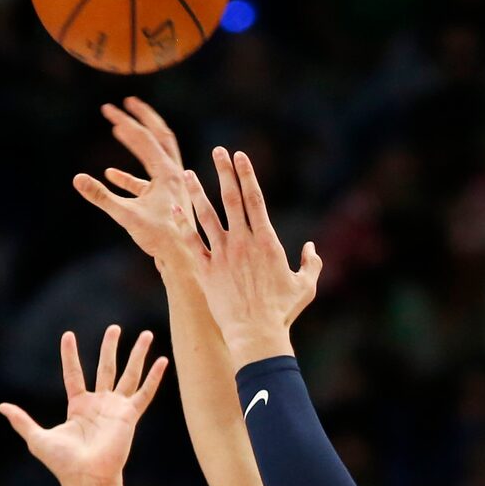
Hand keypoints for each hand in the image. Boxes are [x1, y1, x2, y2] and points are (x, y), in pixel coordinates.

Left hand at [0, 326, 167, 485]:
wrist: (86, 477)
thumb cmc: (63, 463)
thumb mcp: (37, 438)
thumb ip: (21, 420)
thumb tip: (0, 406)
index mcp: (78, 406)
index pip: (74, 374)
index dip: (70, 355)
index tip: (68, 335)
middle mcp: (99, 404)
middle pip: (107, 367)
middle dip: (110, 347)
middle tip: (115, 328)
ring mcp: (116, 408)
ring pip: (129, 374)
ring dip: (137, 354)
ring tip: (147, 334)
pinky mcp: (130, 415)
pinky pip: (144, 393)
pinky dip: (154, 377)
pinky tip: (163, 360)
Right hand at [73, 97, 202, 267]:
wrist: (182, 260)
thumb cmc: (160, 239)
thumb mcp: (126, 215)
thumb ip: (101, 197)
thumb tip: (76, 179)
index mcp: (168, 172)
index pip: (145, 138)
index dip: (125, 123)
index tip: (108, 109)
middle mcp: (174, 174)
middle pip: (159, 136)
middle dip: (142, 118)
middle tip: (127, 101)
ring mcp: (171, 187)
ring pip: (155, 156)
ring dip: (138, 142)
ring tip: (120, 129)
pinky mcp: (165, 201)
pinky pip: (145, 181)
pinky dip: (129, 175)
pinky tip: (110, 174)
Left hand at [184, 146, 321, 366]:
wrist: (256, 334)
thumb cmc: (282, 313)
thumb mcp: (306, 287)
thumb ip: (311, 263)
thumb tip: (310, 248)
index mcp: (267, 241)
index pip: (255, 199)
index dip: (247, 175)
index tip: (241, 156)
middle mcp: (243, 242)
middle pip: (231, 199)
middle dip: (224, 172)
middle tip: (218, 152)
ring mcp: (222, 255)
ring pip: (207, 216)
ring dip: (197, 193)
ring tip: (188, 174)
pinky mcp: (206, 271)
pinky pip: (191, 243)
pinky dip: (182, 226)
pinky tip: (173, 211)